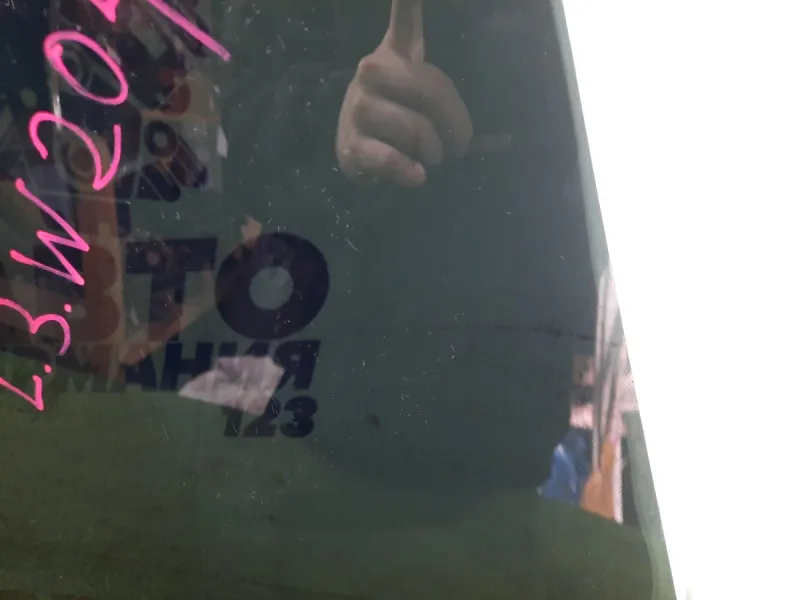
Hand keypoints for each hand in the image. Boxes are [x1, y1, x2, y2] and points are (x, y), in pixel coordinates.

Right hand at [336, 0, 477, 186]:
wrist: (360, 156)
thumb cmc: (408, 126)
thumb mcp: (431, 109)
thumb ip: (463, 115)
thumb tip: (507, 140)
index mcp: (398, 54)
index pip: (405, 18)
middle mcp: (374, 70)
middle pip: (430, 90)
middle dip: (455, 126)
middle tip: (458, 145)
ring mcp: (359, 105)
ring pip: (414, 129)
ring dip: (433, 152)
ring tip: (431, 157)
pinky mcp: (350, 142)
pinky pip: (390, 158)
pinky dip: (409, 170)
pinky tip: (416, 174)